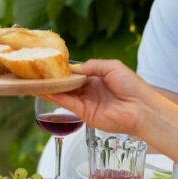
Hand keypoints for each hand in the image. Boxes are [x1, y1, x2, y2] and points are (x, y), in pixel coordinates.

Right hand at [46, 60, 161, 135]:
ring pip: (65, 94)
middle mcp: (90, 91)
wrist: (141, 108)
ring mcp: (87, 102)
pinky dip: (56, 97)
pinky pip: (68, 104)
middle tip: (39, 72)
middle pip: (68, 84)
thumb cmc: (132, 86)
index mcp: (97, 78)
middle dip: (55, 79)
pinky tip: (46, 90)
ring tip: (36, 81)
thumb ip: (91, 65)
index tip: (51, 64)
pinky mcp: (85, 114)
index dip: (64, 70)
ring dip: (51, 88)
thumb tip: (74, 68)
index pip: (76, 73)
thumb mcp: (111, 67)